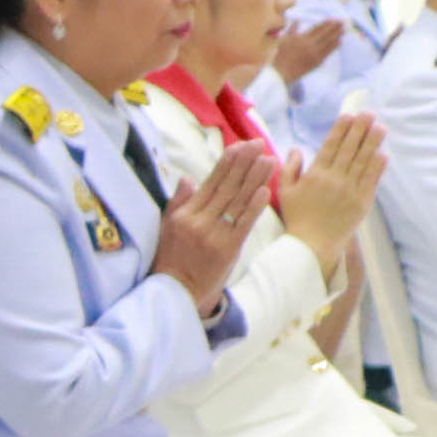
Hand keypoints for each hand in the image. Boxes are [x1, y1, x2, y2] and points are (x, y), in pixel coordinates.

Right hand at [149, 141, 273, 316]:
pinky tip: (265, 189)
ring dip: (255, 178)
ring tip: (268, 159)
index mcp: (185, 214)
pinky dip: (255, 205)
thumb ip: (178, 202)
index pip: (210, 182)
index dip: (227, 163)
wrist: (177, 292)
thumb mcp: (167, 228)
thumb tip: (187, 178)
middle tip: (259, 144)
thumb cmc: (172, 259)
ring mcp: (214, 234)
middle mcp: (199, 221)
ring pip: (238, 201)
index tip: (240, 145)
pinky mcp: (228, 248)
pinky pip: (244, 223)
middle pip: (227, 187)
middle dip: (244, 164)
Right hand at [268, 11, 346, 86]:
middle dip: (335, 27)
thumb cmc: (279, 56)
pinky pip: (328, 53)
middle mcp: (310, 45)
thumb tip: (298, 20)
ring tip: (344, 30)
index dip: (326, 23)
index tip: (334, 19)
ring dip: (338, 35)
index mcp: (302, 38)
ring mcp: (315, 54)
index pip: (317, 29)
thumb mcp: (283, 40)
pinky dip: (335, 47)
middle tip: (343, 22)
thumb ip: (292, 29)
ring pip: (329, 43)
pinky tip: (340, 42)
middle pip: (326, 34)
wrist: (280, 73)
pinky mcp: (317, 62)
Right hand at [276, 111, 385, 266]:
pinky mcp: (362, 202)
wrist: (312, 245)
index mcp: (315, 175)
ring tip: (380, 127)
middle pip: (350, 149)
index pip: (331, 146)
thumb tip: (297, 148)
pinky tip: (382, 153)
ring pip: (364, 161)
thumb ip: (290, 168)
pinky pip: (372, 179)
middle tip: (369, 113)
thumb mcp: (285, 191)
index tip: (349, 115)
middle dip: (360, 129)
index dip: (341, 129)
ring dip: (373, 143)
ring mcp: (350, 190)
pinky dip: (378, 165)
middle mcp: (334, 179)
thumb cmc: (296, 217)